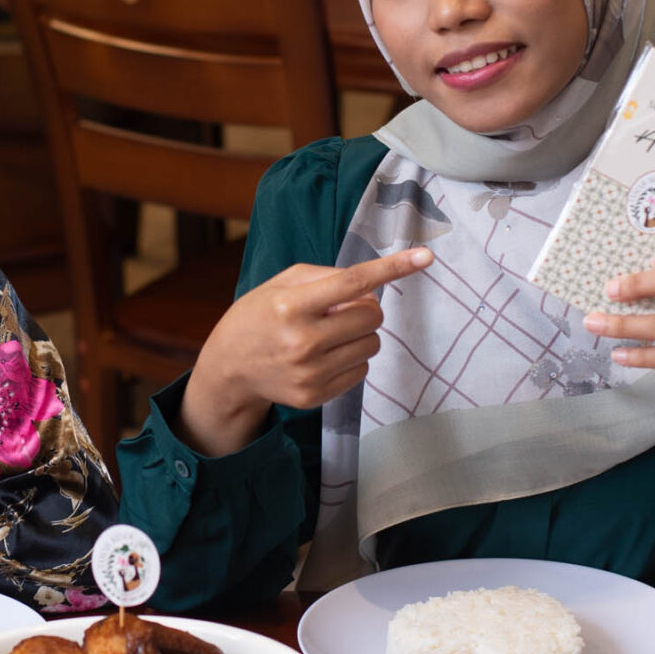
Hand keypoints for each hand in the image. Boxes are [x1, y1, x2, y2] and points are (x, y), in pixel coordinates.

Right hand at [177, 246, 432, 458]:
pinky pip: (361, 371)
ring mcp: (309, 373)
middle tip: (341, 310)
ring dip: (360, 334)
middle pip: (371, 316)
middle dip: (366, 308)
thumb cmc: (259, 316)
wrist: (229, 368)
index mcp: (290, 306)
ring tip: (330, 334)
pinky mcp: (315, 396)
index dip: (391, 268)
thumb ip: (326, 277)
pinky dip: (351, 359)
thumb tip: (372, 288)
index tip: (425, 257)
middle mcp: (301, 341)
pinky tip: (325, 357)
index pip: (352, 282)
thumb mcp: (281, 284)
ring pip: (372, 345)